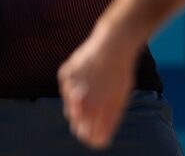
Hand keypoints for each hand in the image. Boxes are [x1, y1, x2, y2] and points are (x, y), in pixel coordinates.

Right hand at [58, 30, 139, 148]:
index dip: (95, 138)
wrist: (113, 43)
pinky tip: (86, 74)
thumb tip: (99, 141)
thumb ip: (109, 122)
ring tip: (94, 88)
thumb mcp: (120, 100)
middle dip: (85, 123)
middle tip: (97, 110)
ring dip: (80, 104)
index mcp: (99, 112)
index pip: (91, 139)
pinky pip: (66, 89)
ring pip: (70, 108)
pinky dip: (74, 86)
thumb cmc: (120, 73)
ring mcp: (71, 88)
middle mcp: (82, 102)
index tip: (99, 136)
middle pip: (77, 126)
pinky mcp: (64, 75)